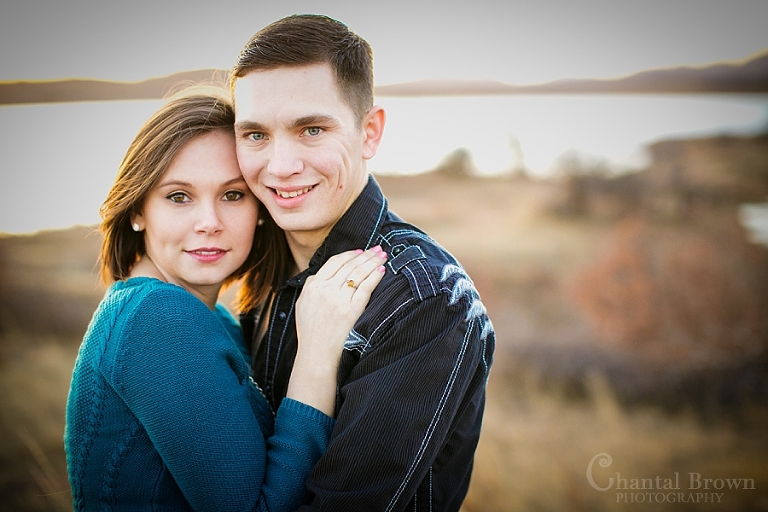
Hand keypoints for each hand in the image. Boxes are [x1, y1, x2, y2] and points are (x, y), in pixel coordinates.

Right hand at [287, 247, 386, 414]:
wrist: (316, 354)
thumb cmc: (310, 332)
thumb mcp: (303, 304)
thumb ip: (312, 287)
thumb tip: (325, 273)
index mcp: (312, 286)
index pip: (334, 262)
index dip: (349, 254)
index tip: (360, 251)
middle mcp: (324, 289)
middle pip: (349, 265)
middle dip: (366, 254)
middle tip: (378, 248)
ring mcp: (338, 299)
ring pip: (359, 273)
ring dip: (373, 261)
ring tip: (383, 255)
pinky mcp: (351, 310)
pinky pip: (366, 287)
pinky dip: (375, 276)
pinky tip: (382, 270)